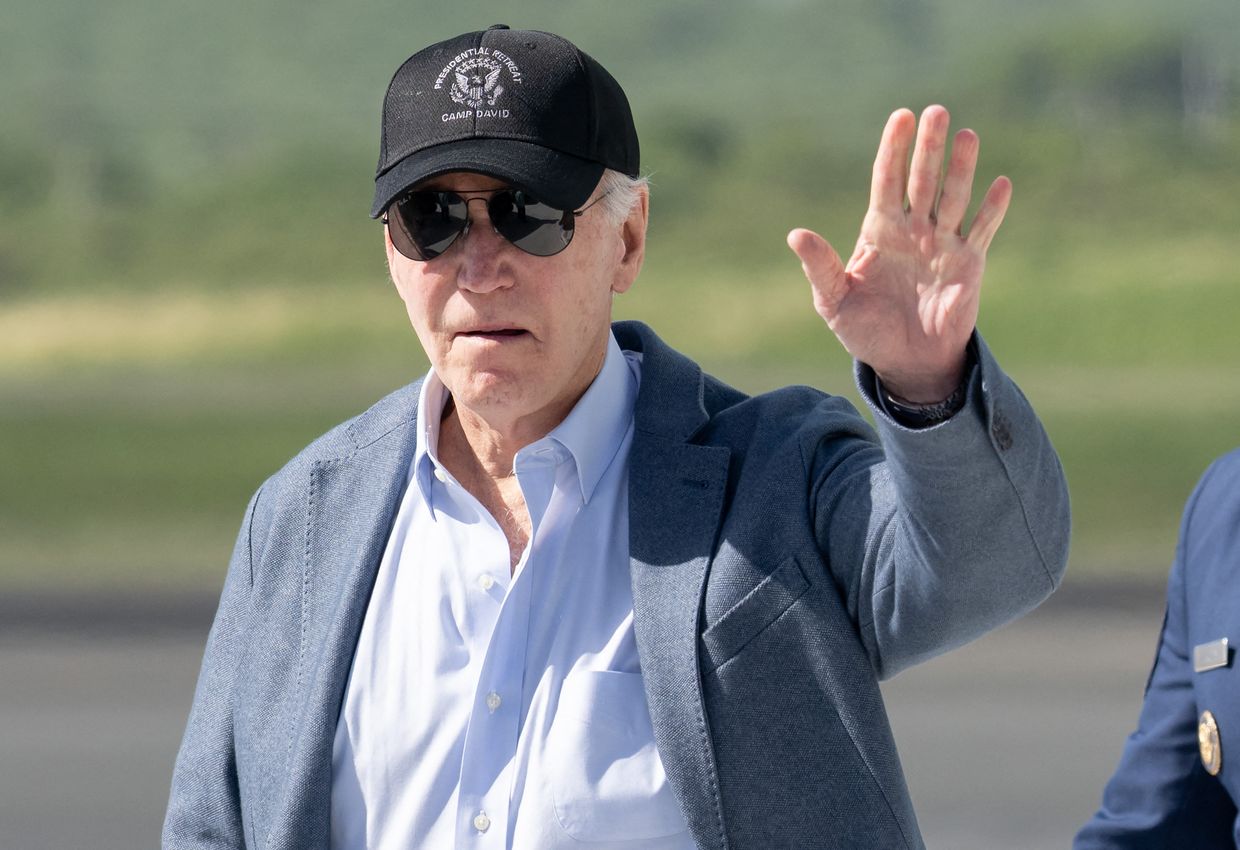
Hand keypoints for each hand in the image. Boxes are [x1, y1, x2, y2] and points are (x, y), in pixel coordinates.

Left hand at [787, 105, 1010, 401]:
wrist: (904, 361)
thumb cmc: (865, 330)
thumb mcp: (834, 300)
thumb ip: (820, 267)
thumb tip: (796, 235)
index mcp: (879, 231)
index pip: (887, 181)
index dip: (893, 150)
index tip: (901, 117)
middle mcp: (913, 230)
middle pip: (922, 180)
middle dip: (929, 147)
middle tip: (936, 111)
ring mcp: (942, 244)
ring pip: (953, 197)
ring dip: (961, 168)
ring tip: (967, 135)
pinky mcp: (968, 264)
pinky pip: (981, 230)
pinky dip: (992, 209)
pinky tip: (1001, 183)